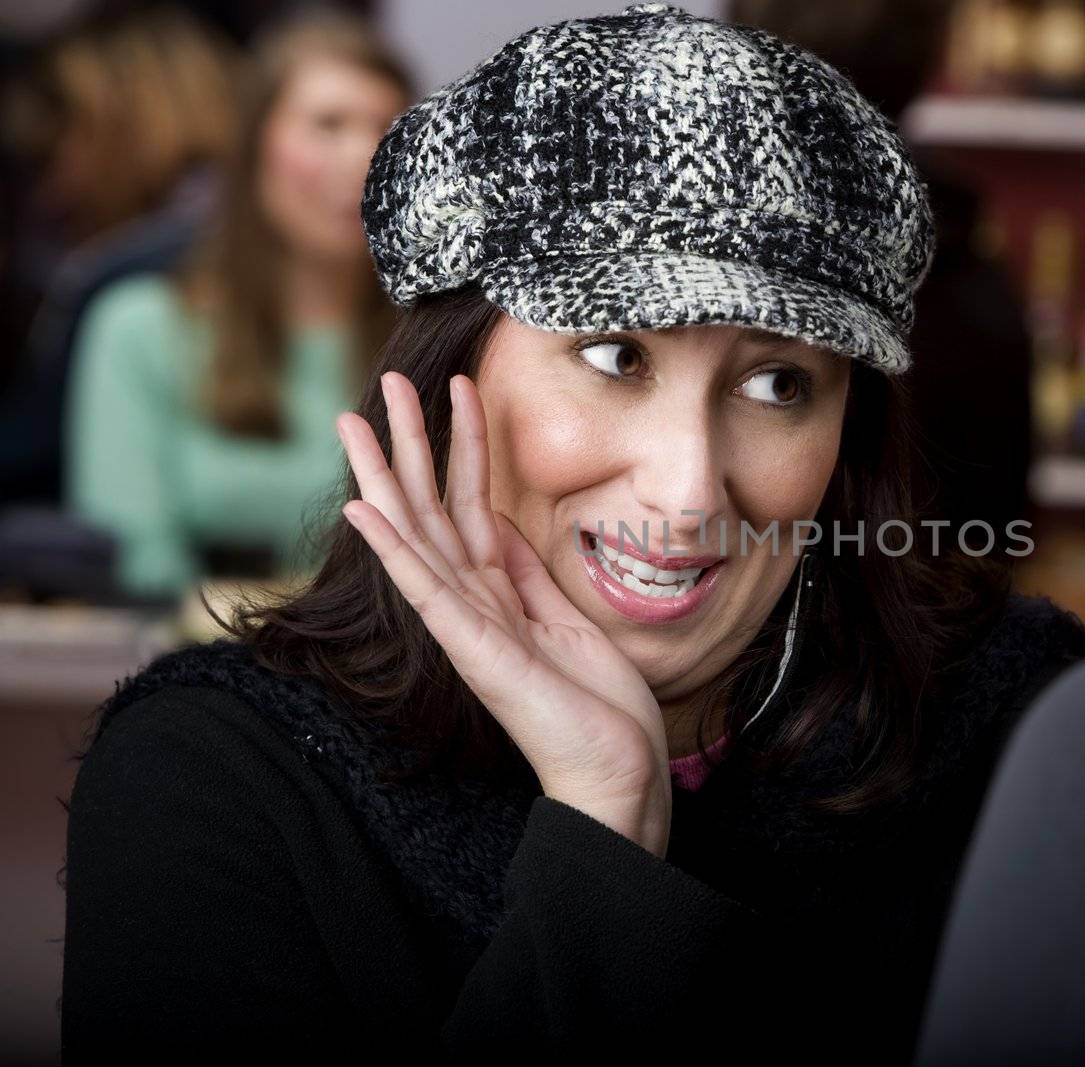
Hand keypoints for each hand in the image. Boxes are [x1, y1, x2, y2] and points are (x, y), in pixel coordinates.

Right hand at [335, 371, 670, 854]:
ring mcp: (467, 625)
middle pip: (432, 507)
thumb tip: (503, 525)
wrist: (616, 769)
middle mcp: (472, 602)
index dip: (463, 445)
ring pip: (418, 534)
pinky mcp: (474, 649)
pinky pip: (429, 590)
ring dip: (386, 476)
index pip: (469, 504)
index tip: (457, 390)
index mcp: (497, 592)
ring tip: (354, 422)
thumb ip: (528, 575)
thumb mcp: (565, 620)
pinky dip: (396, 550)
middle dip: (412, 441)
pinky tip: (365, 511)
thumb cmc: (595, 706)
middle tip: (386, 379)